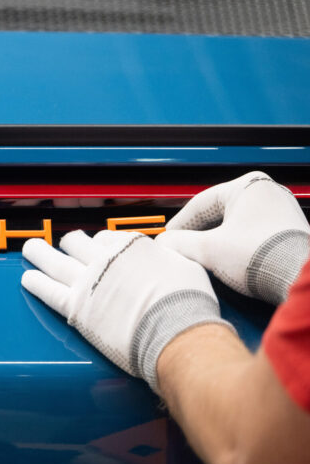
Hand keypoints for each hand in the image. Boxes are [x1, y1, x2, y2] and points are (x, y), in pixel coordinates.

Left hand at [22, 229, 233, 392]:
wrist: (178, 334)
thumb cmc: (187, 306)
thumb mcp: (188, 267)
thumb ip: (170, 256)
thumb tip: (167, 252)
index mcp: (131, 246)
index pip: (106, 239)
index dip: (101, 246)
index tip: (98, 250)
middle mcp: (106, 259)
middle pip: (78, 243)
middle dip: (71, 244)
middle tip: (64, 246)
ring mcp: (88, 281)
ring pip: (56, 261)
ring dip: (40, 253)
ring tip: (31, 249)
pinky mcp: (77, 306)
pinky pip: (49, 291)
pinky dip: (36, 283)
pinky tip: (27, 279)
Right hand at [156, 171, 309, 304]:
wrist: (300, 277)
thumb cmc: (261, 255)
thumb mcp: (208, 249)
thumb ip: (180, 243)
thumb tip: (167, 243)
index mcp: (248, 185)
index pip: (201, 203)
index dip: (180, 223)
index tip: (169, 237)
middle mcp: (268, 193)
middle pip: (220, 214)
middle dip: (200, 233)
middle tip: (184, 248)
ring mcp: (282, 213)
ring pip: (237, 226)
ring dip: (218, 241)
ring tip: (205, 258)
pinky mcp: (289, 233)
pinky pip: (254, 236)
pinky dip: (237, 247)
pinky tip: (230, 262)